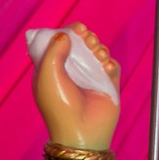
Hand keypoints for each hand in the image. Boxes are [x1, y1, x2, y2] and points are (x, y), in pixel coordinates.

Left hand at [33, 22, 119, 149]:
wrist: (81, 131)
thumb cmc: (59, 106)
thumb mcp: (46, 75)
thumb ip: (53, 50)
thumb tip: (65, 34)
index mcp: (52, 69)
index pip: (60, 44)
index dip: (69, 33)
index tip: (78, 28)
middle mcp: (71, 72)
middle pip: (82, 45)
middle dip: (88, 38)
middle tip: (88, 40)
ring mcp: (89, 78)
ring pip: (98, 53)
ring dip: (100, 49)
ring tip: (98, 57)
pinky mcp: (107, 86)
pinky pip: (112, 67)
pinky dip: (110, 64)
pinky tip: (105, 70)